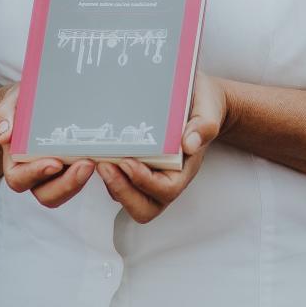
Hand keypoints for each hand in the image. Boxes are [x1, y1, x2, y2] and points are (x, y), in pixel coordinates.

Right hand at [0, 83, 96, 207]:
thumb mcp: (12, 101)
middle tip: (86, 164)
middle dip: (67, 184)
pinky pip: (82, 179)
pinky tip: (106, 158)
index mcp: (15, 162)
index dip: (35, 174)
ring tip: (95, 161)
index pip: (19, 179)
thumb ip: (5, 114)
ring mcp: (56, 173)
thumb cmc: (22, 103)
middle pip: (46, 194)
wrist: (37, 99)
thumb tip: (5, 136)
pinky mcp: (74, 167)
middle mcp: (35, 173)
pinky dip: (95, 173)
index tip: (55, 162)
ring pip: (66, 191)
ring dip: (81, 181)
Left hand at [96, 73, 224, 223]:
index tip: (128, 162)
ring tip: (97, 159)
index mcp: (185, 168)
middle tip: (104, 166)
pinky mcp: (136, 166)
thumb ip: (204, 125)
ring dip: (111, 184)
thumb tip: (189, 143)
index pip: (166, 190)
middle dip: (122, 191)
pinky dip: (108, 173)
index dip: (145, 182)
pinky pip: (119, 181)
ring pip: (127, 197)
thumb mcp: (208, 108)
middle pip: (143, 207)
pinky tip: (97, 153)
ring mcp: (150, 175)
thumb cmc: (204, 105)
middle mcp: (167, 177)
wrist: (200, 99)